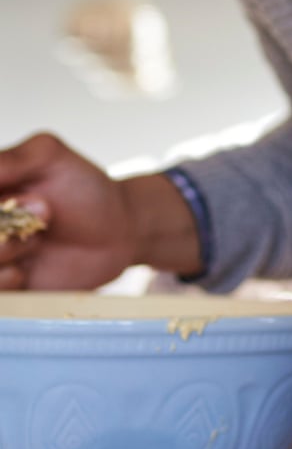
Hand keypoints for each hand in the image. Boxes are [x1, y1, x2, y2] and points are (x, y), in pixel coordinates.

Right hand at [0, 132, 200, 288]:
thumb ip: (16, 157)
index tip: (24, 200)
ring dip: (5, 255)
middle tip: (43, 215)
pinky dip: (7, 284)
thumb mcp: (50, 155)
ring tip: (38, 241)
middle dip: (2, 233)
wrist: (123, 228)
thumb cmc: (86, 187)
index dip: (0, 206)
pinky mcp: (9, 292)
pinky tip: (30, 271)